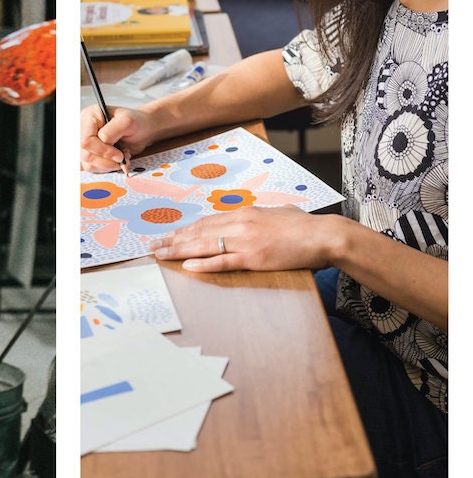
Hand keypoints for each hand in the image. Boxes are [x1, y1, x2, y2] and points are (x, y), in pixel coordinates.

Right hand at [80, 104, 153, 171]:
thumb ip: (111, 131)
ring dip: (107, 165)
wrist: (143, 130)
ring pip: (88, 163)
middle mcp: (84, 129)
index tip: (119, 155)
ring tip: (121, 158)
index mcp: (89, 116)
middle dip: (106, 160)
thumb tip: (102, 142)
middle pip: (85, 154)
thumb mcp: (127, 121)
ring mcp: (87, 143)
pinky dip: (107, 167)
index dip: (102, 150)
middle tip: (121, 158)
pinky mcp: (92, 154)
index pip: (86, 140)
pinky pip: (93, 167)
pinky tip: (116, 161)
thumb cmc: (136, 122)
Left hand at [148, 206, 339, 272]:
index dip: (185, 229)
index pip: (206, 221)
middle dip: (173, 240)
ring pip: (204, 246)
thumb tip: (258, 214)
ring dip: (179, 251)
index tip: (169, 234)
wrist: (323, 235)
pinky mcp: (254, 257)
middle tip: (153, 246)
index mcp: (244, 213)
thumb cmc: (304, 225)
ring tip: (160, 255)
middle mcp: (239, 224)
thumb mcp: (277, 212)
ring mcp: (245, 241)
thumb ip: (262, 214)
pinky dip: (204, 264)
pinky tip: (188, 265)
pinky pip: (223, 261)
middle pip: (198, 232)